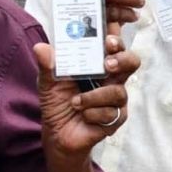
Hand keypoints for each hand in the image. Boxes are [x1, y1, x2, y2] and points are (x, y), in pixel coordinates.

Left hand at [33, 22, 137, 157]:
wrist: (57, 134)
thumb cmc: (58, 103)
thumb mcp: (48, 82)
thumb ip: (47, 65)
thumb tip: (41, 48)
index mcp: (98, 65)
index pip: (113, 46)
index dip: (117, 37)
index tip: (109, 37)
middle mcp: (112, 79)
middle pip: (131, 62)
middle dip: (122, 60)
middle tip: (107, 64)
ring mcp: (117, 99)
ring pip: (119, 92)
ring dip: (94, 97)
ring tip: (76, 102)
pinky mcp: (117, 118)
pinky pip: (111, 113)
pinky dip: (92, 113)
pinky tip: (83, 115)